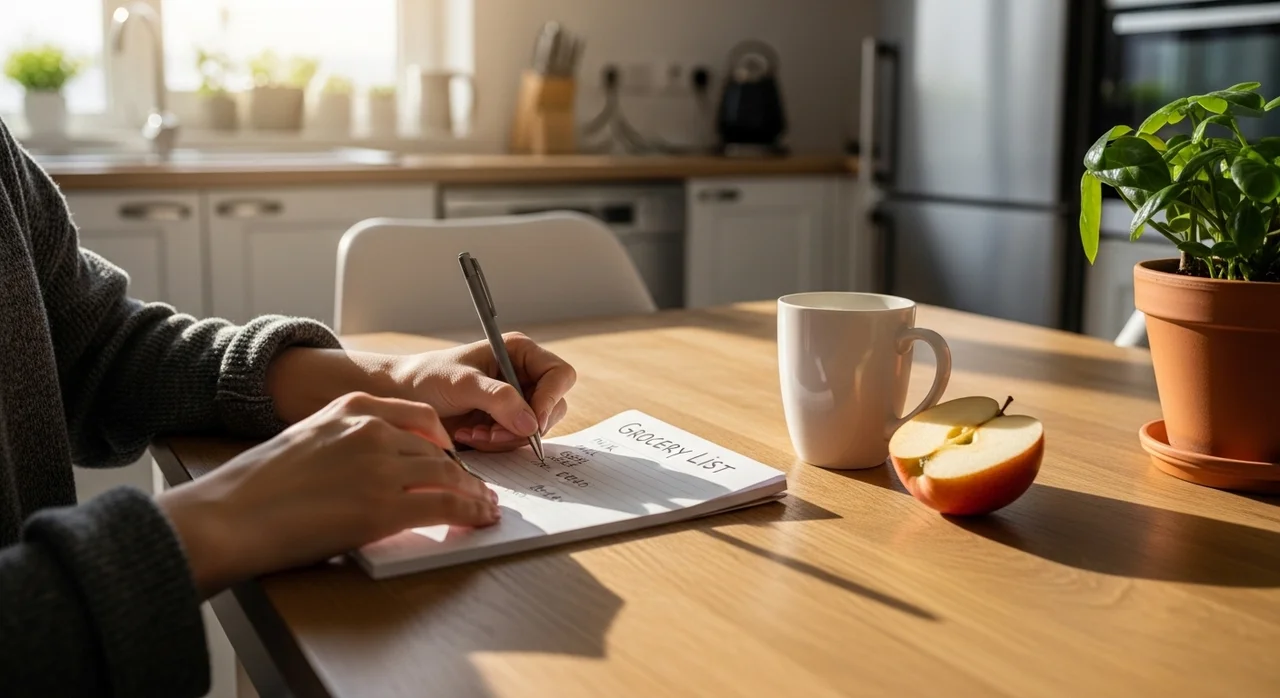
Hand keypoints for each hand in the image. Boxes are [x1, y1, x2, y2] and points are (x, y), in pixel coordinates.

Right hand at [158, 392, 499, 596]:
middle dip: (459, 471)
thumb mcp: (304, 441)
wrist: (227, 516)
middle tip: (475, 489)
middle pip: (436, 448)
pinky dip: (470, 512)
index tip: (451, 456)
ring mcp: (380, 466)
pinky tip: (479, 519)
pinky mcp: (385, 506)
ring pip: (447, 474)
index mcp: (350, 407)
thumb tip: (371, 470)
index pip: (418, 416)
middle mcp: (371, 429)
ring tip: (483, 506)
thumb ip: (343, 444)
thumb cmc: (253, 488)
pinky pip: (445, 505)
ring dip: (472, 493)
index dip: (441, 441)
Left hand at [391, 332, 576, 450]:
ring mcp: (516, 400)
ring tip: (473, 432)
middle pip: (552, 406)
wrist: (402, 398)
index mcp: (519, 353)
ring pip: (536, 428)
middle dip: (524, 425)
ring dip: (506, 438)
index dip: (551, 399)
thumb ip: (499, 399)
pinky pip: (517, 440)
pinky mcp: (505, 422)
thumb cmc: (427, 379)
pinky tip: (471, 435)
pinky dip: (496, 444)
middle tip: (492, 433)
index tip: (531, 422)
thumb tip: (531, 424)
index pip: (559, 375)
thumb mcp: (463, 384)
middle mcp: (523, 375)